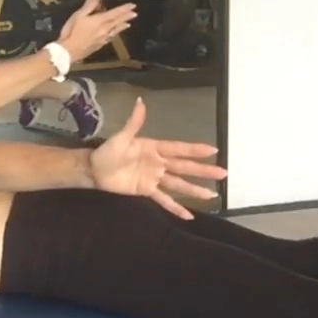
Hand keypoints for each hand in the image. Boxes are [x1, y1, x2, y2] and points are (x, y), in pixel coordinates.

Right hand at [56, 0, 136, 61]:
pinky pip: (111, 38)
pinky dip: (115, 34)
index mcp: (100, 21)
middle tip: (135, 13)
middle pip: (117, 22)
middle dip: (126, 17)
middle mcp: (104, 30)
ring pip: (116, 31)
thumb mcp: (79, 15)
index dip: (124, 9)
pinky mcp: (99, 45)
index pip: (115, 13)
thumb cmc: (72, 32)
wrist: (68, 52)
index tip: (133, 5)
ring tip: (128, 23)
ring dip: (122, 26)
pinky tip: (115, 34)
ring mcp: (103, 39)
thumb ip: (89, 4)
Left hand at [88, 98, 226, 218]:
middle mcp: (159, 163)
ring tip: (212, 195)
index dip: (195, 150)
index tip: (213, 150)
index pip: (179, 149)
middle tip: (223, 173)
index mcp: (154, 148)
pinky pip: (164, 200)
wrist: (94, 171)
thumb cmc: (107, 152)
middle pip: (185, 167)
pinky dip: (176, 208)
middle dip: (204, 171)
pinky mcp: (147, 191)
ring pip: (179, 184)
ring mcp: (154, 178)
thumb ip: (134, 123)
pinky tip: (188, 215)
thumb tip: (140, 102)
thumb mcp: (121, 137)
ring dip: (195, 190)